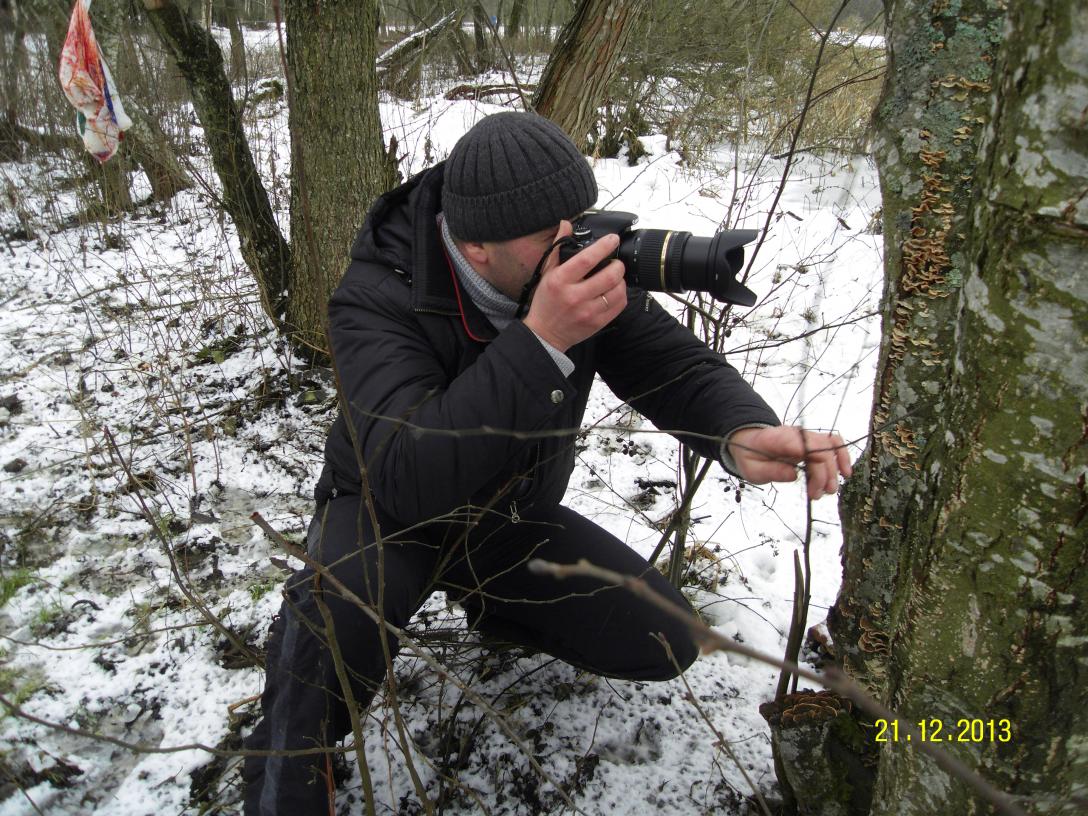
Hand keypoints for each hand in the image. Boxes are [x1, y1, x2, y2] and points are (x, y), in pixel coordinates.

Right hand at [522, 222, 627, 351]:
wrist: (545, 333)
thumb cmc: (546, 301)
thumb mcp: (547, 273)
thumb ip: (558, 248)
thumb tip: (566, 224)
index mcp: (560, 281)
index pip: (587, 259)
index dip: (604, 246)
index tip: (613, 239)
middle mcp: (574, 296)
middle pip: (609, 276)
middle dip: (618, 265)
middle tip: (615, 263)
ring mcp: (587, 312)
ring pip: (617, 290)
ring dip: (621, 280)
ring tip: (615, 278)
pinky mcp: (597, 323)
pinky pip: (619, 305)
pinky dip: (621, 295)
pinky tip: (614, 291)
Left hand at [727, 426, 852, 499]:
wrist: (749, 443)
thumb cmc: (750, 456)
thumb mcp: (751, 469)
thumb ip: (771, 471)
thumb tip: (793, 475)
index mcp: (779, 439)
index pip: (803, 446)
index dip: (815, 465)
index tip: (814, 488)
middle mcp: (796, 435)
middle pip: (821, 449)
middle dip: (824, 475)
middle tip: (818, 495)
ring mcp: (806, 437)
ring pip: (830, 446)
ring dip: (835, 468)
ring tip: (829, 490)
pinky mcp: (812, 442)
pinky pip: (832, 444)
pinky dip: (841, 457)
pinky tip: (844, 473)